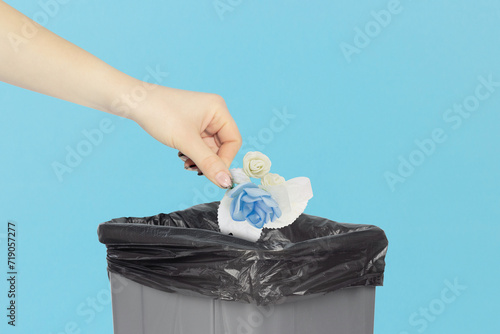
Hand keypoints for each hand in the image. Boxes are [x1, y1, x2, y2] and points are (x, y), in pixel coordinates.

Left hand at [123, 85, 241, 187]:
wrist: (135, 102)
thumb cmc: (161, 114)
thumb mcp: (186, 142)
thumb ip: (208, 163)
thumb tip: (226, 182)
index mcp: (218, 109)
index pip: (234, 141)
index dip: (226, 159)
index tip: (214, 175)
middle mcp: (214, 113)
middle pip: (222, 146)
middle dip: (209, 160)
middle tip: (194, 170)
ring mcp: (203, 119)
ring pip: (210, 148)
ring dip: (199, 159)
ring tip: (185, 162)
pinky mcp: (192, 125)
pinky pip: (200, 145)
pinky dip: (193, 153)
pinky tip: (181, 156)